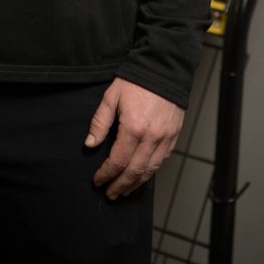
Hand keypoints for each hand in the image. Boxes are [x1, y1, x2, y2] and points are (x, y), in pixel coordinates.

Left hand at [84, 77, 182, 199]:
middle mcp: (151, 138)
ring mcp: (164, 139)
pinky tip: (142, 175)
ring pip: (150, 170)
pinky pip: (161, 160)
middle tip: (110, 194)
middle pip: (134, 172)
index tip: (97, 181)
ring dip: (136, 184)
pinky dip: (151, 172)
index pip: (118, 161)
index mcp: (133, 129)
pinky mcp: (173, 137)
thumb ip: (100, 122)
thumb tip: (89, 144)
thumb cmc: (135, 81)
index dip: (106, 174)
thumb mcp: (111, 97)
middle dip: (120, 185)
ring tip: (125, 191)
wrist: (163, 69)